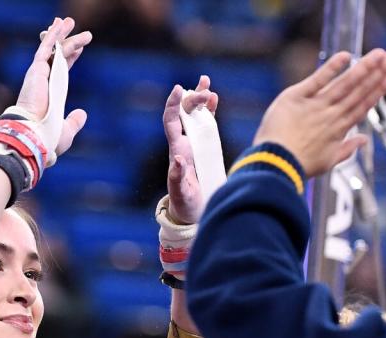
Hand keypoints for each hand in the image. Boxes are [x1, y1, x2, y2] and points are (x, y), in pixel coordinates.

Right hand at [16, 17, 89, 159]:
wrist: (35, 137)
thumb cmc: (48, 139)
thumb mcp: (66, 130)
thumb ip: (74, 121)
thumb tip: (82, 114)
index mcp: (51, 95)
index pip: (61, 71)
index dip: (70, 58)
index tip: (79, 49)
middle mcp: (44, 83)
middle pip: (57, 57)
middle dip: (66, 41)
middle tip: (73, 28)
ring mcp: (39, 76)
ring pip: (53, 50)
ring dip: (62, 34)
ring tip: (69, 20)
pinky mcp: (36, 70)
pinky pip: (46, 48)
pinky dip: (53, 35)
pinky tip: (59, 24)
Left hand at [163, 75, 219, 223]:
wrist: (192, 208)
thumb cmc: (184, 202)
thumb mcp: (180, 192)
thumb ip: (178, 177)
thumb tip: (178, 158)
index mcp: (176, 149)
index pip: (171, 121)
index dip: (173, 105)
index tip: (179, 89)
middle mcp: (184, 141)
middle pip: (185, 113)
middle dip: (193, 99)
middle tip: (206, 91)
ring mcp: (194, 141)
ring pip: (195, 114)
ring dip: (200, 97)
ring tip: (206, 81)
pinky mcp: (205, 145)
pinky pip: (207, 123)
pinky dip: (210, 109)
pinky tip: (214, 97)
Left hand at [253, 49, 385, 176]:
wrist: (275, 165)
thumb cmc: (299, 166)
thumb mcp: (326, 162)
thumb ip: (346, 150)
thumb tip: (363, 141)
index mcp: (338, 129)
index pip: (363, 105)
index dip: (378, 90)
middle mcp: (331, 115)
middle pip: (358, 91)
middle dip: (377, 72)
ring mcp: (315, 106)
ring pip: (344, 84)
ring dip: (363, 68)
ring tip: (379, 53)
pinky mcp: (295, 98)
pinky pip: (316, 80)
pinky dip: (330, 68)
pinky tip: (345, 55)